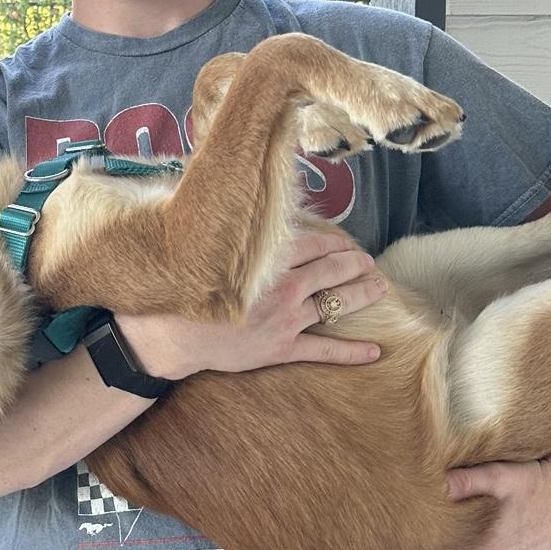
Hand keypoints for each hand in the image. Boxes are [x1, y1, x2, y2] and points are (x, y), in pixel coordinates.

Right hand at [123, 227, 384, 378]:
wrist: (170, 334)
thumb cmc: (184, 284)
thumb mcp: (208, 247)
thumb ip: (233, 227)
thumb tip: (242, 198)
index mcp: (268, 260)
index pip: (314, 244)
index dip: (335, 242)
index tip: (347, 242)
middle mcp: (283, 288)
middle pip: (331, 271)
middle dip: (355, 265)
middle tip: (370, 262)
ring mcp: (285, 320)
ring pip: (335, 305)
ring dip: (361, 296)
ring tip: (380, 288)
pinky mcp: (280, 349)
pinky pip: (322, 351)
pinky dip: (350, 352)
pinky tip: (375, 352)